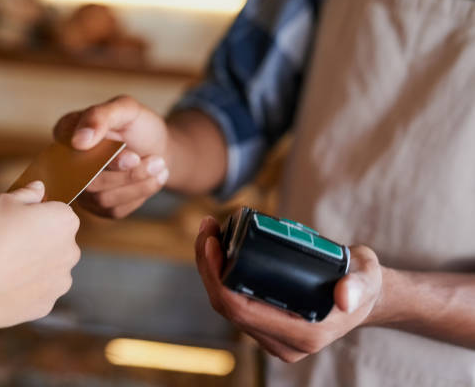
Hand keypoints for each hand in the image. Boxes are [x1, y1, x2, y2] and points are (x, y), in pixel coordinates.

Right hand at [0, 181, 80, 329]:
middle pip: (56, 239)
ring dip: (32, 264)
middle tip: (4, 241)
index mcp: (65, 220)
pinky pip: (37, 289)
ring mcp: (61, 280)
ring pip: (48, 266)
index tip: (15, 219)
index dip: (35, 212)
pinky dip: (24, 286)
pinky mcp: (47, 304)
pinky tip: (2, 284)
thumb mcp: (0, 202)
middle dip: (37, 238)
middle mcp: (71, 251)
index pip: (57, 210)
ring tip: (1, 264)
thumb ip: (26, 194)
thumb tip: (39, 189)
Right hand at [54, 95, 169, 217]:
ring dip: (137, 184)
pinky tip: (153, 179)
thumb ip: (100, 116)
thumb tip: (78, 140)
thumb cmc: (139, 125)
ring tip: (159, 166)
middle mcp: (67, 164)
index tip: (134, 158)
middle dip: (126, 174)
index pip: (72, 153)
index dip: (104, 160)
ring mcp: (81, 188)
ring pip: (101, 199)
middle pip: (87, 181)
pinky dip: (139, 195)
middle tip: (157, 161)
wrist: (158, 148)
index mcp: (66, 133)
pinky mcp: (98, 207)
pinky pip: (114, 210)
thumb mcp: (126, 109)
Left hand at [195, 217, 382, 362]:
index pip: (242, 310)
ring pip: (225, 306)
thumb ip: (358, 285)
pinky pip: (233, 301)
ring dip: (210, 269)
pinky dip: (221, 274)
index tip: (212, 243)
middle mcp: (283, 343)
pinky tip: (219, 247)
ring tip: (210, 232)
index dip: (218, 277)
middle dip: (208, 267)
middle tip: (207, 230)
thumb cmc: (363, 283)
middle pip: (226, 308)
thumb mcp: (366, 277)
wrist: (365, 297)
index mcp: (304, 334)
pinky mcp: (266, 325)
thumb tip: (344, 297)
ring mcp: (272, 337)